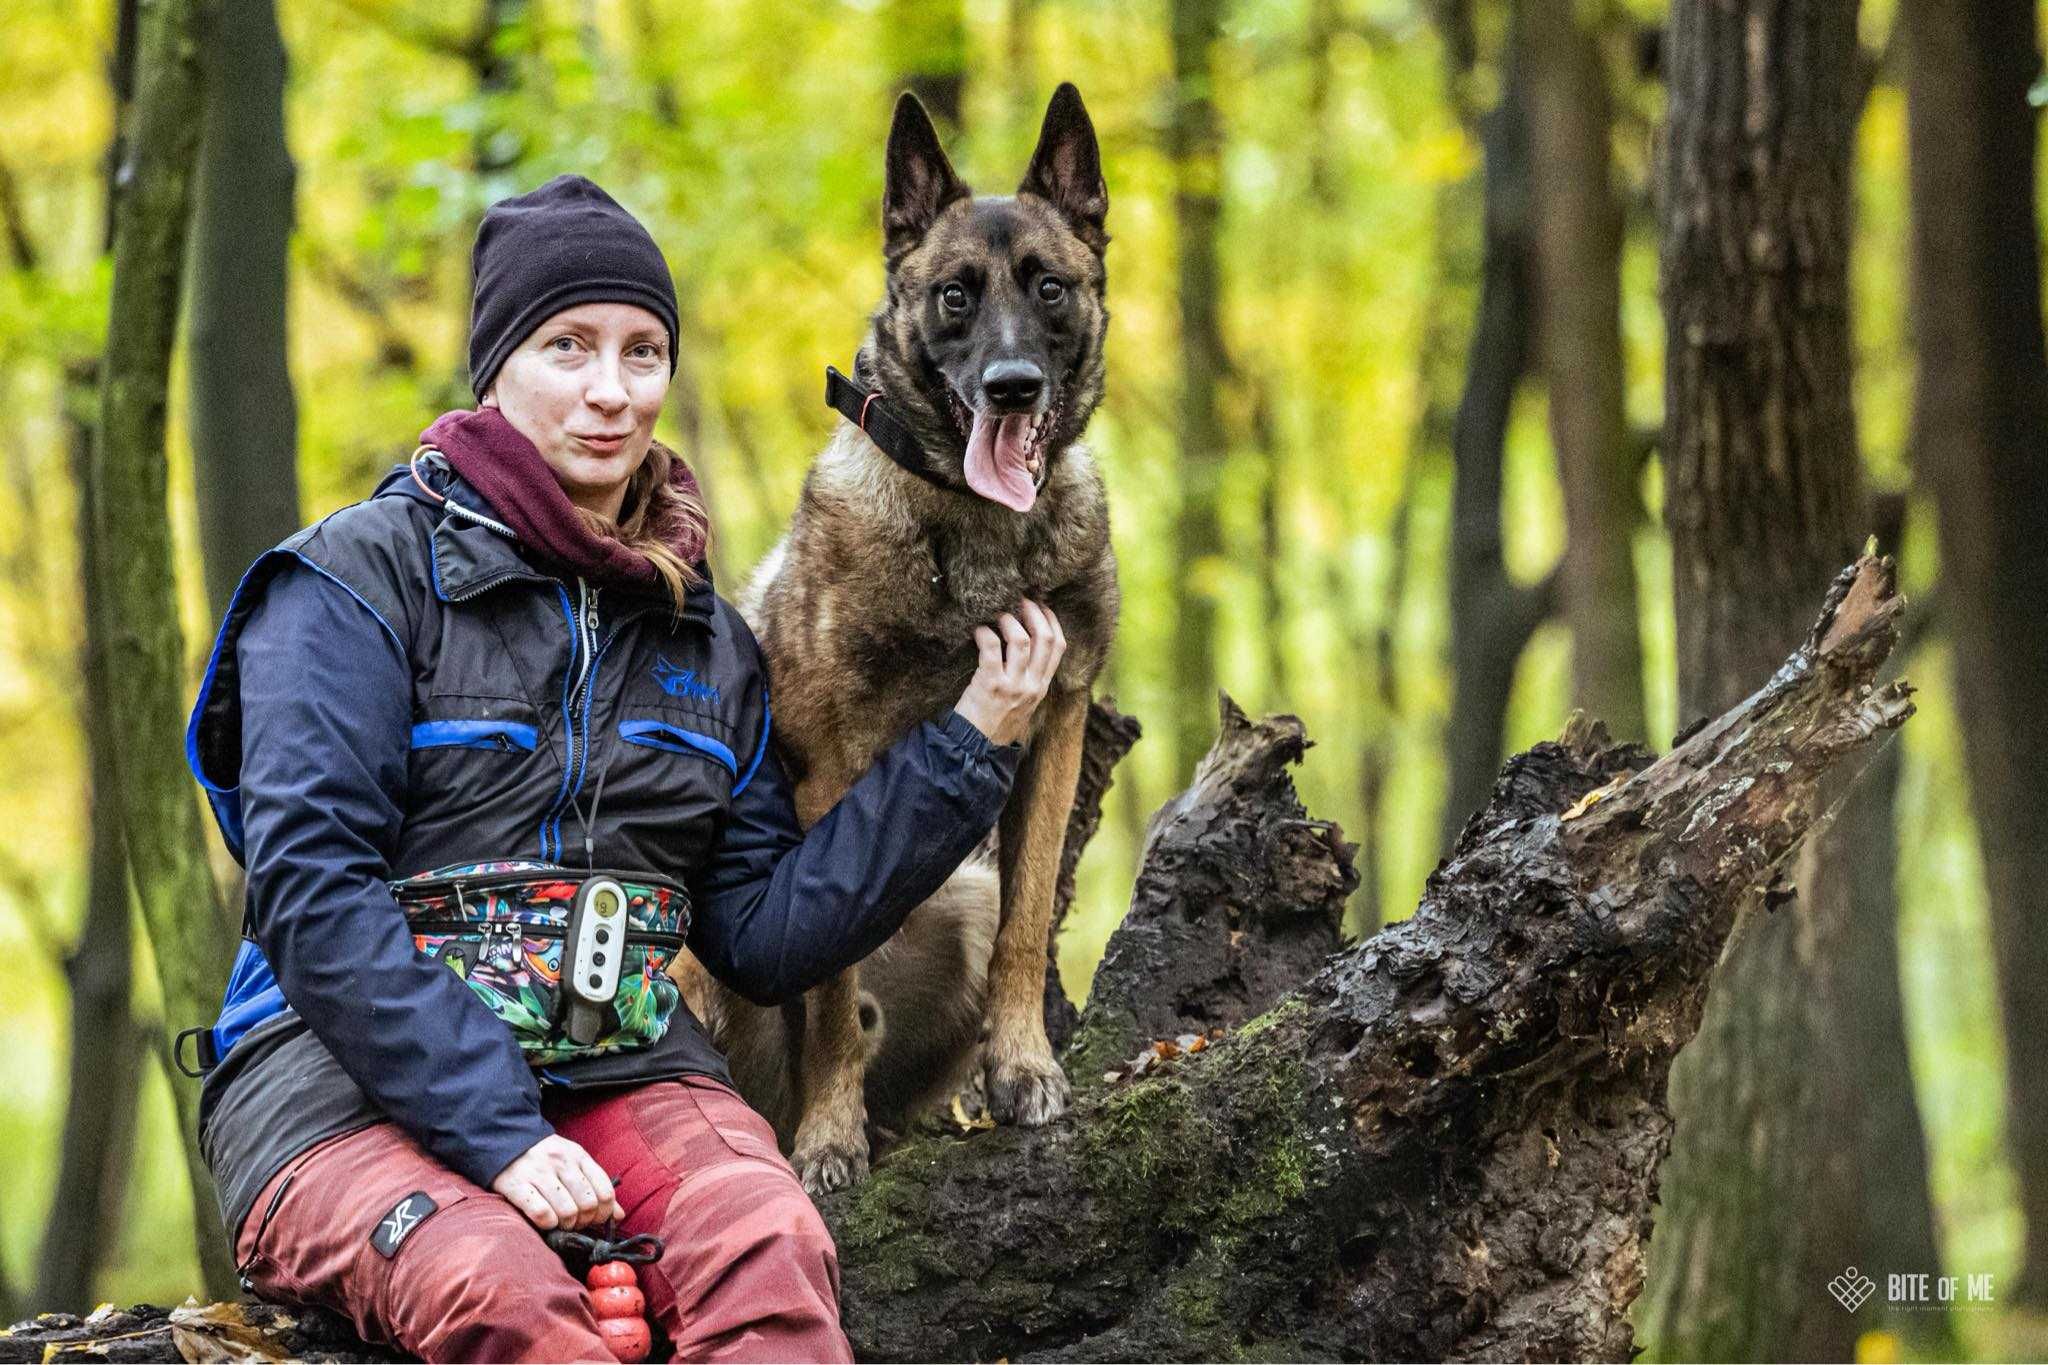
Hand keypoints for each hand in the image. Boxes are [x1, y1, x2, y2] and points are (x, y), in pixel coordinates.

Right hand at [491, 1135, 622, 1230]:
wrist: (505, 1138)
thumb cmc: (545, 1157)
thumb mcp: (573, 1162)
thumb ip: (596, 1186)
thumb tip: (619, 1215)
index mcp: (578, 1156)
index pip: (605, 1191)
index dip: (605, 1212)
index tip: (596, 1218)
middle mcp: (561, 1162)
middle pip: (588, 1204)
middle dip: (585, 1221)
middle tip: (576, 1222)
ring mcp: (539, 1173)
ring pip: (567, 1211)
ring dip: (567, 1225)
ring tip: (561, 1223)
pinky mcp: (517, 1185)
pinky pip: (541, 1213)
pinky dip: (548, 1223)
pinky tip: (546, 1221)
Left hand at [953, 598, 1066, 747]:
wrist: (976, 748)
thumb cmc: (995, 722)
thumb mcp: (1023, 702)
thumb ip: (1029, 677)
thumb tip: (1025, 643)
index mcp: (1042, 686)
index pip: (1059, 646)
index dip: (1051, 620)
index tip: (1041, 605)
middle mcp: (1033, 684)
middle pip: (1046, 638)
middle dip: (1034, 612)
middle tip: (1020, 599)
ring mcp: (1013, 685)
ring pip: (1021, 639)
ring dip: (1009, 620)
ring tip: (998, 612)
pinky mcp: (991, 684)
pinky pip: (991, 648)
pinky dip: (985, 633)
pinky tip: (978, 630)